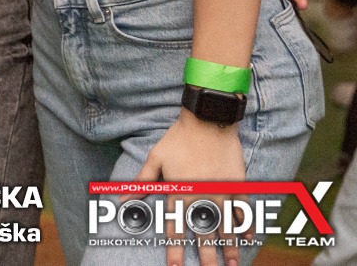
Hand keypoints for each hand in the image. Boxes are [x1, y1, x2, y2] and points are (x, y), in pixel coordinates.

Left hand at [135, 111, 246, 265]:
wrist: (208, 120)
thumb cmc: (178, 138)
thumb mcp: (155, 159)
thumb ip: (142, 182)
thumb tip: (123, 199)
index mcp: (180, 192)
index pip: (175, 228)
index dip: (174, 249)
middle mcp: (201, 196)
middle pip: (203, 233)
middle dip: (206, 257)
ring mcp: (222, 192)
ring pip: (226, 226)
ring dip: (229, 248)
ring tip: (231, 265)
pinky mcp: (238, 185)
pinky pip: (243, 210)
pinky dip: (246, 225)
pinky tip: (248, 239)